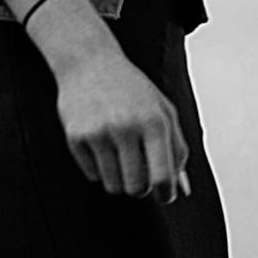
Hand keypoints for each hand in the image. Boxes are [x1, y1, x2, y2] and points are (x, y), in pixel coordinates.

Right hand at [50, 23, 193, 203]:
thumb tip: (182, 189)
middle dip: (140, 187)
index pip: (162, 177)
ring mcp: (99, 132)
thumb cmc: (132, 90)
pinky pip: (92, 176)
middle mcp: (126, 127)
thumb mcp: (163, 111)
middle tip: (139, 173)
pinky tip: (100, 144)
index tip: (165, 195)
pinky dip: (99, 168)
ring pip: (113, 186)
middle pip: (137, 188)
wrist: (90, 61)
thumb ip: (177, 149)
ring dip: (119, 179)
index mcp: (154, 121)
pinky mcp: (76, 137)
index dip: (166, 194)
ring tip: (119, 155)